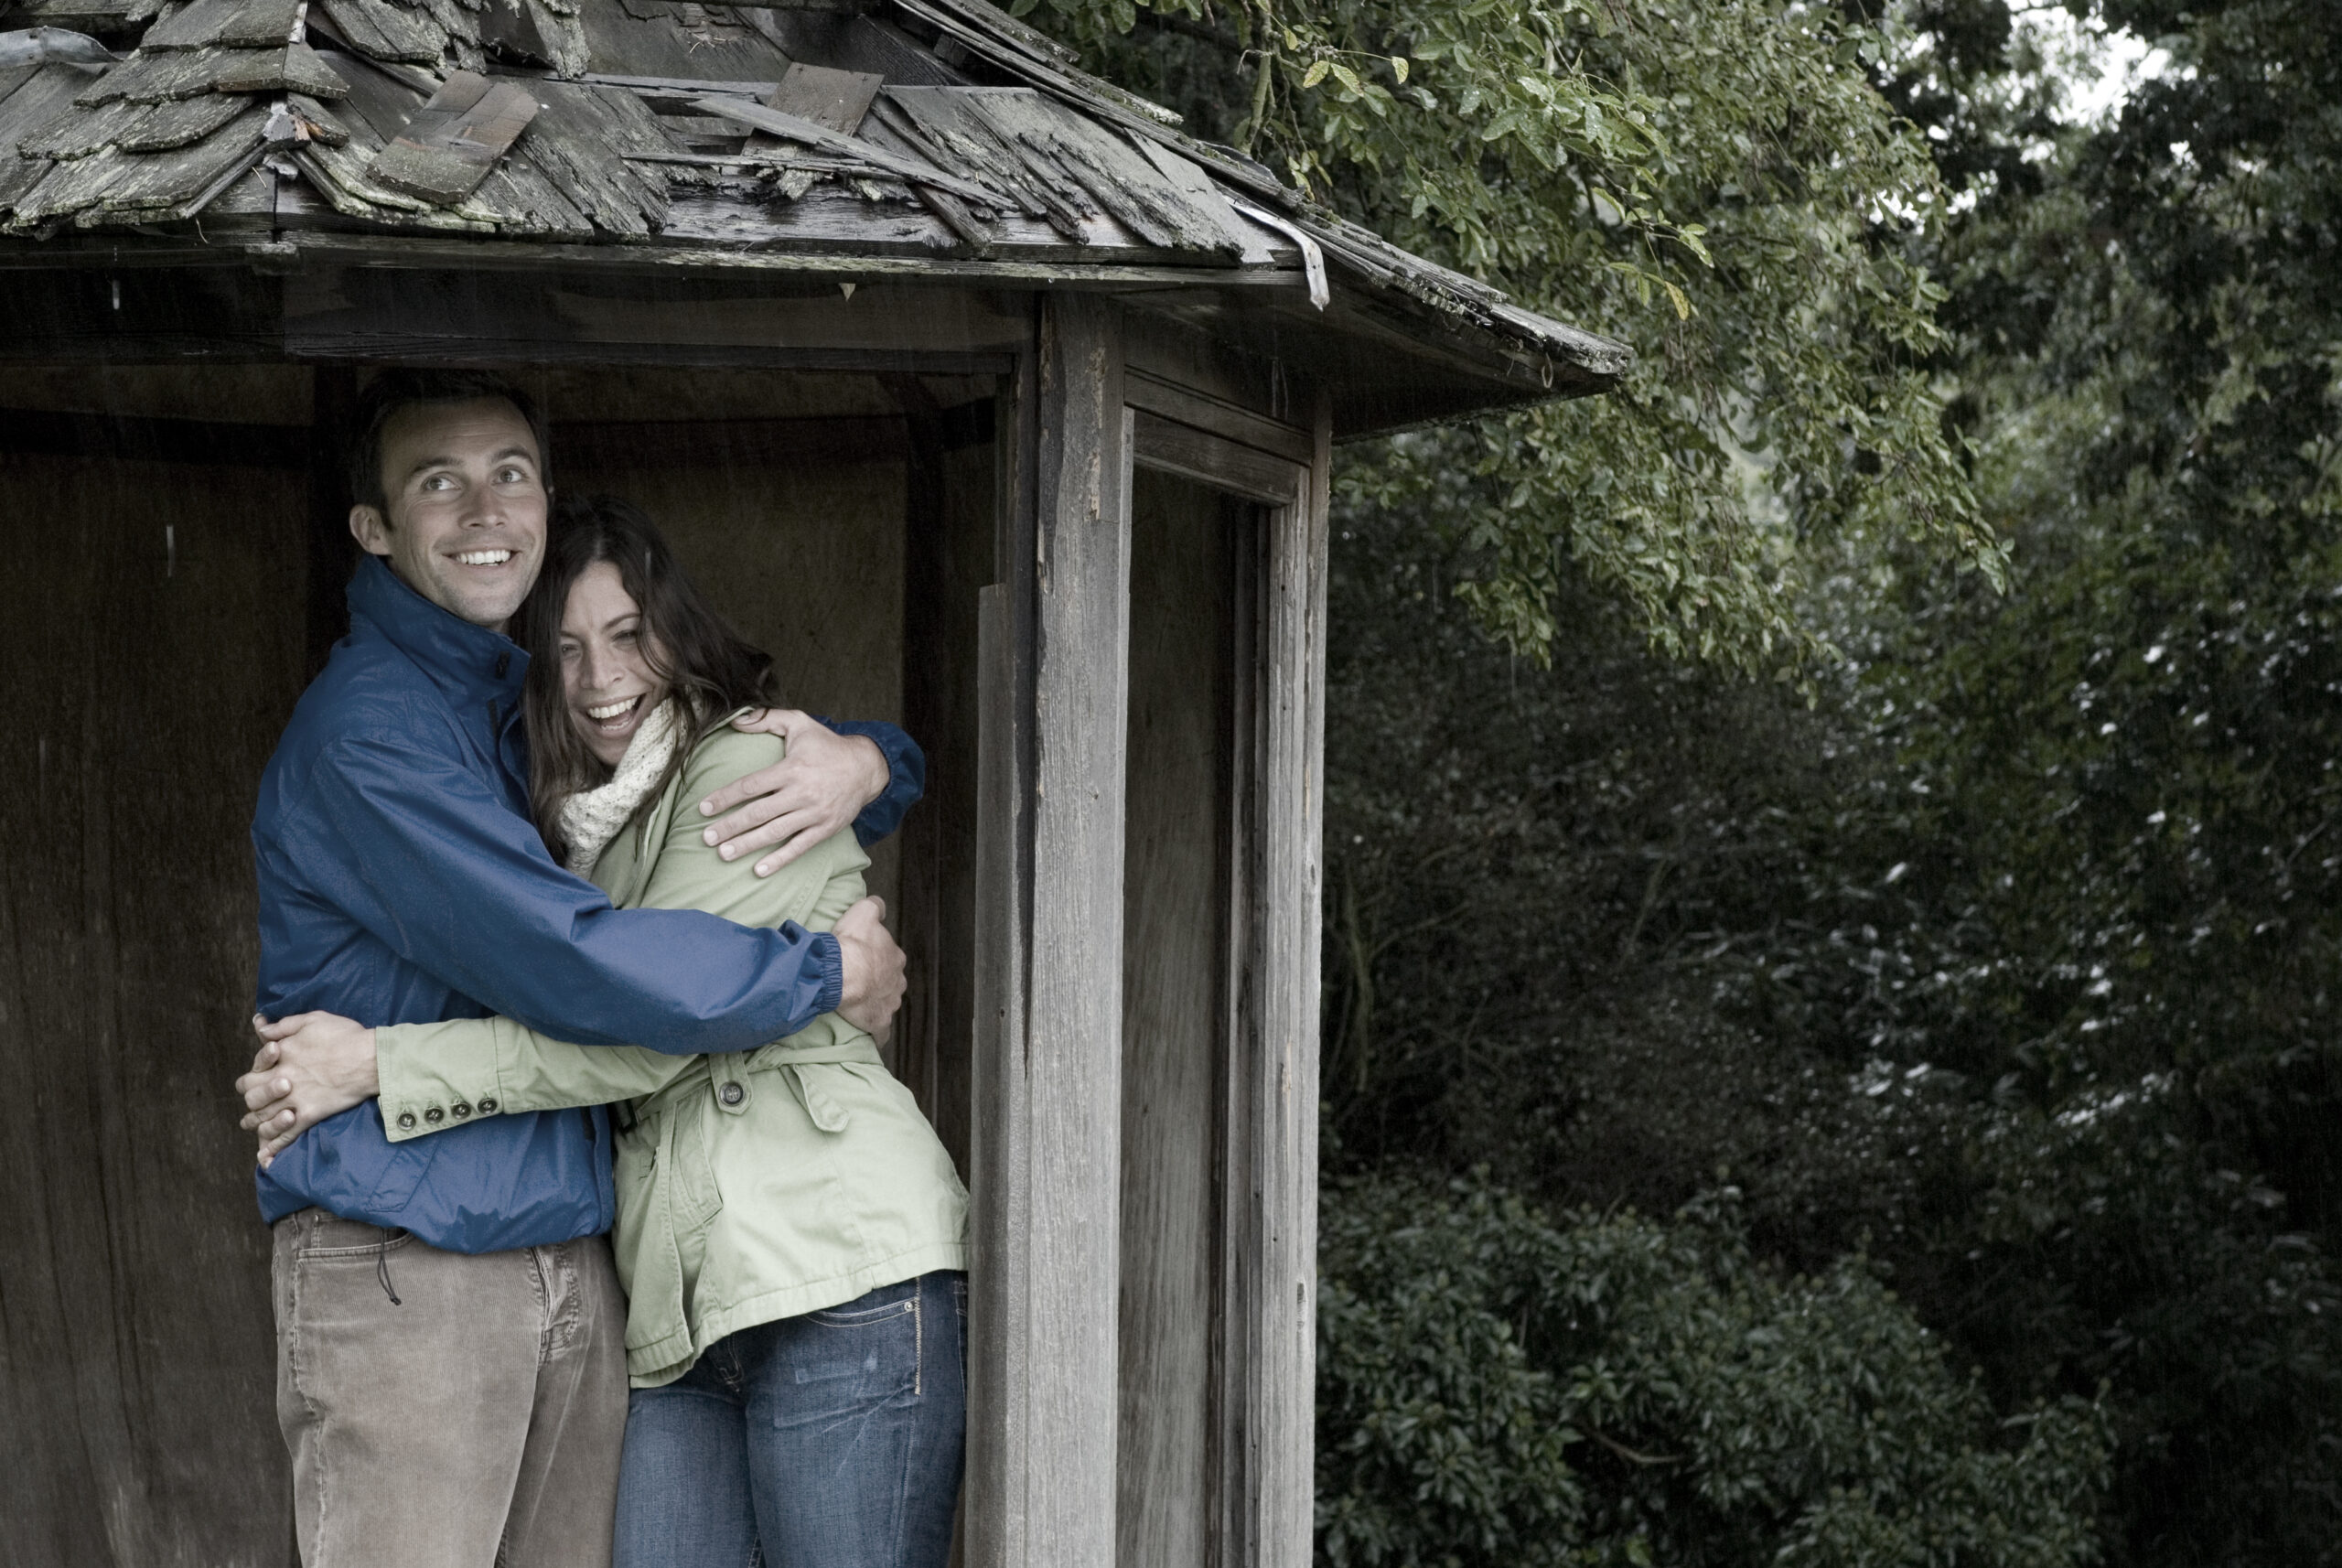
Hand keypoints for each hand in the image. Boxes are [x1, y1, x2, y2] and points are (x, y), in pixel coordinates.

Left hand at [238, 1012, 378, 1167]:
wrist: (371, 1058)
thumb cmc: (345, 1036)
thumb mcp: (312, 1020)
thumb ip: (283, 1026)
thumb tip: (261, 1028)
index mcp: (279, 1058)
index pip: (250, 1075)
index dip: (250, 1079)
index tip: (257, 1081)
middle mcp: (281, 1080)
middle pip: (251, 1099)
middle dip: (251, 1103)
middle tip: (254, 1106)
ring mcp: (295, 1099)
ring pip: (264, 1119)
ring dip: (257, 1125)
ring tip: (255, 1128)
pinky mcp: (310, 1114)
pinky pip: (286, 1135)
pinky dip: (274, 1147)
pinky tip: (267, 1155)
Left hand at [697, 709, 890, 877]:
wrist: (867, 767)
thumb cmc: (827, 745)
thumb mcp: (799, 722)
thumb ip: (767, 718)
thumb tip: (736, 720)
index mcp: (792, 769)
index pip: (751, 786)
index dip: (725, 797)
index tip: (704, 808)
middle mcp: (801, 792)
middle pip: (758, 813)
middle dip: (730, 826)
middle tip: (707, 837)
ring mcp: (814, 813)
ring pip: (775, 832)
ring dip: (748, 845)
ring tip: (724, 854)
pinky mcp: (825, 828)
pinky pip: (800, 847)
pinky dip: (780, 860)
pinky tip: (759, 870)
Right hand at [832, 896, 905, 1039]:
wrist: (840, 975)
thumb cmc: (851, 944)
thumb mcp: (862, 913)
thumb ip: (874, 906)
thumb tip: (880, 906)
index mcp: (895, 958)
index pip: (890, 957)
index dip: (875, 958)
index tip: (862, 960)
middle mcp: (897, 981)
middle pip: (890, 981)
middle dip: (879, 982)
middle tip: (859, 982)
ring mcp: (890, 1003)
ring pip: (886, 1003)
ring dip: (876, 1004)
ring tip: (859, 1004)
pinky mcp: (879, 1022)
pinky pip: (881, 1031)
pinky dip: (878, 1033)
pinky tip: (873, 1035)